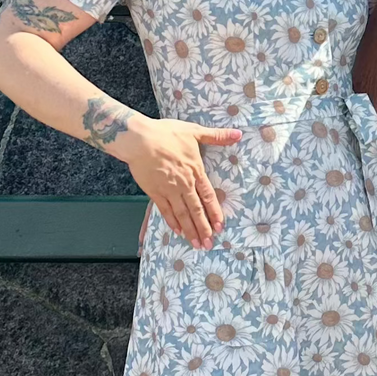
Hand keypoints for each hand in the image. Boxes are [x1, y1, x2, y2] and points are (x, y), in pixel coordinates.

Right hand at [119, 119, 240, 249]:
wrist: (139, 139)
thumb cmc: (165, 133)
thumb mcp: (194, 132)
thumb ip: (216, 136)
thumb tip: (238, 134)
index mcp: (195, 171)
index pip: (208, 196)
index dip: (215, 212)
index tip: (220, 226)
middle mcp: (184, 184)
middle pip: (196, 210)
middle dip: (203, 228)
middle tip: (209, 244)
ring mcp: (169, 189)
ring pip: (182, 214)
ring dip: (190, 230)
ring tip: (196, 244)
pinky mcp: (154, 192)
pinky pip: (165, 210)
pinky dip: (172, 222)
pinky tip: (178, 231)